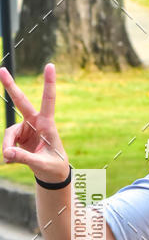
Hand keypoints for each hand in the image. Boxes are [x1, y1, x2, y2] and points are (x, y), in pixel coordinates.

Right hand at [0, 63, 69, 182]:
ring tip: (10, 158)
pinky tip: (11, 159)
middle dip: (10, 87)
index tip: (50, 66)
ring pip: (9, 132)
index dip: (49, 83)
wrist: (52, 173)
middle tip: (1, 70)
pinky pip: (8, 141)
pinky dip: (8, 151)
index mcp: (47, 124)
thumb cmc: (53, 166)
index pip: (48, 101)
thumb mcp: (40, 164)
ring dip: (8, 144)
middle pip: (21, 102)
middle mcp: (36, 122)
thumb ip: (24, 158)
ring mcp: (26, 128)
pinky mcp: (19, 136)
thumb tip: (7, 153)